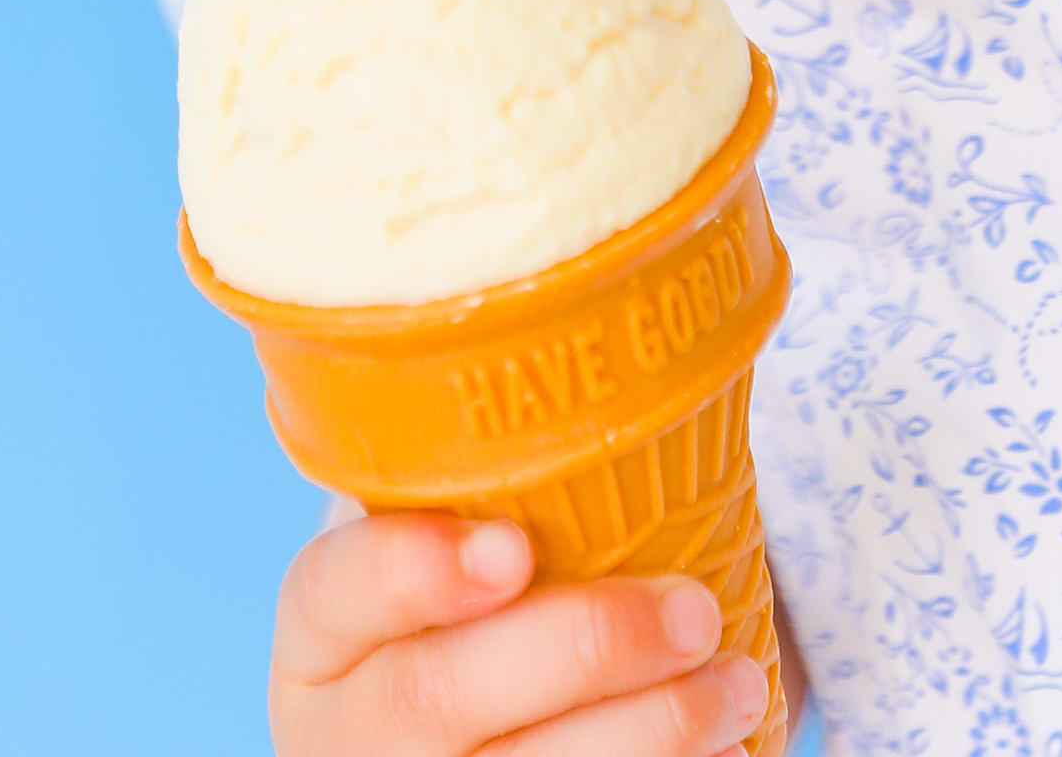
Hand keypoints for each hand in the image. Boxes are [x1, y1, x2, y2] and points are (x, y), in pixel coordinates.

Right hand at [272, 512, 770, 756]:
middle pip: (435, 700)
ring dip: (646, 735)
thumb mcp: (451, 545)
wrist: (472, 739)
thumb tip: (630, 344)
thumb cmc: (481, 605)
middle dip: (579, 650)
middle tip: (694, 611)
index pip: (333, 593)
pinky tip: (723, 752)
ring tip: (738, 685)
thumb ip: (494, 484)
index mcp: (322, 637)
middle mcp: (346, 734)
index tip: (515, 547)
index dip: (412, 571)